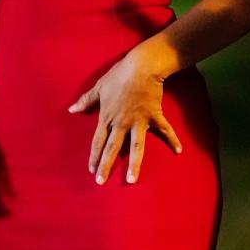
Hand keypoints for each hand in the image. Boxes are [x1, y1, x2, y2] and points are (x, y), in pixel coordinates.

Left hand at [68, 49, 182, 185]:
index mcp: (107, 117)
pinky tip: (178, 151)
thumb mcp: (98, 87)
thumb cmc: (118, 76)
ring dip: (134, 164)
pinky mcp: (154, 116)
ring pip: (136, 146)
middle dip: (106, 166)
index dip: (94, 156)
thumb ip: (86, 100)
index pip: (98, 141)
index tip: (91, 170)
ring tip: (132, 180)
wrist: (141, 67)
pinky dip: (172, 140)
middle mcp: (122, 123)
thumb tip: (71, 109)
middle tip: (101, 182)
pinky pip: (165, 130)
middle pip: (112, 148)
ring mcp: (139, 121)